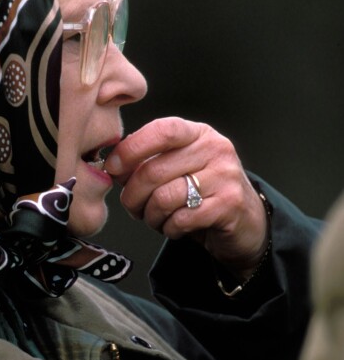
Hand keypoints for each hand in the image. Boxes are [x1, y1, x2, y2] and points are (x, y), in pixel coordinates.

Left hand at [106, 117, 269, 277]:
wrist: (246, 222)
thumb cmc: (202, 194)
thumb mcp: (176, 169)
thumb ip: (146, 162)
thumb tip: (113, 165)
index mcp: (198, 134)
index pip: (162, 130)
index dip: (131, 149)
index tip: (113, 167)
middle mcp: (215, 149)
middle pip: (154, 170)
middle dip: (133, 195)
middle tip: (133, 207)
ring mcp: (225, 176)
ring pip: (164, 198)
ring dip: (151, 216)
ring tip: (157, 218)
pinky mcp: (229, 205)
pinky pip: (181, 219)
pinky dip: (169, 229)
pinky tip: (175, 227)